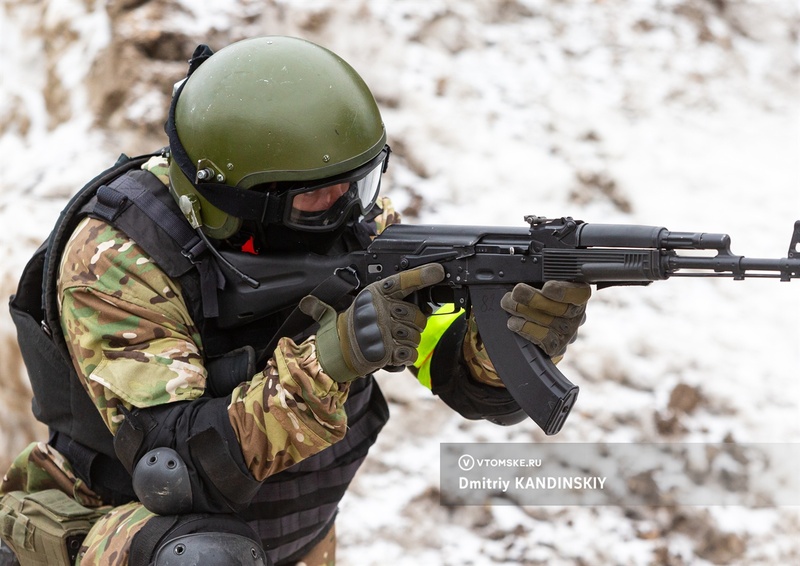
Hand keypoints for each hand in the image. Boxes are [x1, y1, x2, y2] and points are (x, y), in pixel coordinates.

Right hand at [299, 264, 445, 381]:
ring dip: (409, 341)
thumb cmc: (359, 323)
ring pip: (415, 335)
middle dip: (415, 324)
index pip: (402, 282)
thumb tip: (418, 299)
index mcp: (376, 293)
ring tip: (393, 339)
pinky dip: (406, 355)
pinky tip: (395, 352)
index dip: (421, 276)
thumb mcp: (368, 301)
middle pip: (417, 315)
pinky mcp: (384, 351)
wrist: (339, 348)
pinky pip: (410, 352)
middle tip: (401, 326)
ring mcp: (381, 331)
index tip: (438, 271)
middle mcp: (379, 310)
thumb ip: (392, 298)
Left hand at [500, 281, 590, 357]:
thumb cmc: (531, 289)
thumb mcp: (535, 276)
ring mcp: (568, 332)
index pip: (580, 293)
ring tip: (508, 303)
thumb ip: (536, 272)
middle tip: (517, 291)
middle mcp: (576, 312)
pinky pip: (545, 340)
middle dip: (535, 299)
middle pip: (563, 309)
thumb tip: (525, 265)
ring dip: (525, 312)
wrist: (521, 313)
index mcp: (575, 291)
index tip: (546, 287)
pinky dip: (527, 329)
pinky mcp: (556, 346)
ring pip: (551, 324)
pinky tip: (513, 322)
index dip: (564, 291)